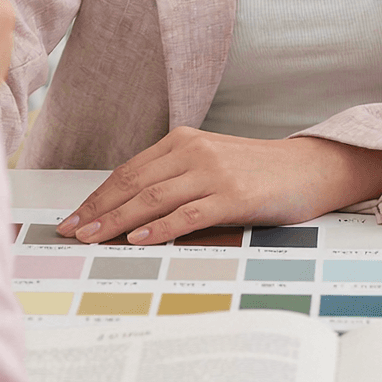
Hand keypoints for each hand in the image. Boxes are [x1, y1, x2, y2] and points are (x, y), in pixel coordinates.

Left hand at [56, 128, 381, 243]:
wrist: (310, 169)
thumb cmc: (257, 172)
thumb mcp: (210, 165)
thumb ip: (174, 179)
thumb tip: (127, 211)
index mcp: (183, 142)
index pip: (128, 172)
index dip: (97, 197)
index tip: (73, 218)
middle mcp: (194, 151)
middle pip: (133, 184)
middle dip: (97, 211)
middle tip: (70, 233)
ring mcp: (214, 172)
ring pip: (153, 199)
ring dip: (117, 221)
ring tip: (92, 239)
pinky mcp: (234, 195)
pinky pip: (188, 214)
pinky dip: (159, 228)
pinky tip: (138, 240)